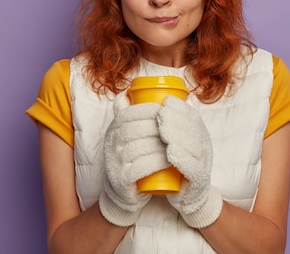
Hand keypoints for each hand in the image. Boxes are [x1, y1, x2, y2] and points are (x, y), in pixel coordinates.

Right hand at [99, 92, 169, 226]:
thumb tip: (173, 94)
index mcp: (114, 129)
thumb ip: (147, 115)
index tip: (169, 112)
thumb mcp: (136, 135)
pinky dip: (156, 163)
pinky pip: (138, 168)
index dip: (150, 110)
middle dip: (159, 127)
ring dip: (161, 145)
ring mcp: (113, 161)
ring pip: (139, 147)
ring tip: (178, 146)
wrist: (124, 194)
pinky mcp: (120, 179)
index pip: (129, 113)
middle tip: (178, 131)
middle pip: (136, 129)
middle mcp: (110, 143)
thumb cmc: (137, 159)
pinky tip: (169, 161)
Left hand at [157, 95, 222, 227]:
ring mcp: (203, 163)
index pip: (192, 116)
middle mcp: (203, 146)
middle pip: (194, 129)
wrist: (184, 196)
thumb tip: (128, 95)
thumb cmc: (171, 163)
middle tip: (160, 116)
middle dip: (177, 120)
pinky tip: (171, 153)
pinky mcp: (199, 181)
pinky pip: (194, 169)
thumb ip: (152, 120)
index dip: (180, 108)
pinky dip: (183, 159)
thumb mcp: (166, 139)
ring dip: (179, 137)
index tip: (164, 103)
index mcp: (197, 133)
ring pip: (194, 147)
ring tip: (163, 132)